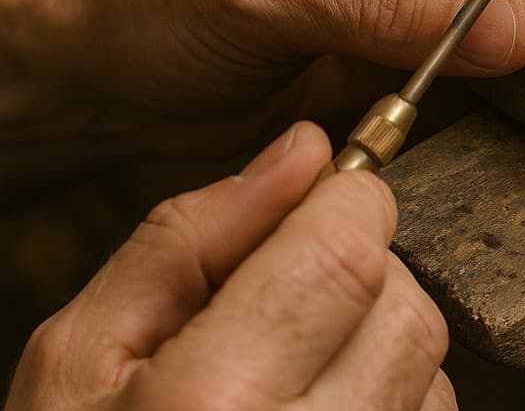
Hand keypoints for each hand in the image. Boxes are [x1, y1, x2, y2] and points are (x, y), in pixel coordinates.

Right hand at [5, 122, 456, 410]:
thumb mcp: (85, 350)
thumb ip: (192, 234)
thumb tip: (302, 150)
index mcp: (214, 401)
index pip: (349, 250)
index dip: (348, 202)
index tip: (323, 201)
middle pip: (406, 307)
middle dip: (364, 269)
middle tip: (292, 291)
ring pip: (429, 365)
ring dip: (379, 336)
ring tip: (297, 362)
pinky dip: (393, 393)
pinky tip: (323, 404)